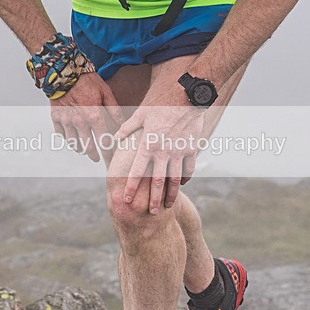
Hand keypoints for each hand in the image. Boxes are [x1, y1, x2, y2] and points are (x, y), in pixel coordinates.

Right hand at [50, 72, 125, 162]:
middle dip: (94, 155)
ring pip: (73, 143)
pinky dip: (67, 138)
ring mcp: (66, 121)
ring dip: (80, 148)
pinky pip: (61, 134)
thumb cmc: (86, 79)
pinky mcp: (56, 118)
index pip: (103, 141)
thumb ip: (115, 110)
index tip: (111, 155)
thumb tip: (123, 123)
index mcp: (94, 116)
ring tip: (85, 149)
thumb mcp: (105, 92)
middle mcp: (79, 122)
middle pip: (88, 147)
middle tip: (97, 157)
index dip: (108, 151)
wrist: (63, 70)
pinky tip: (72, 138)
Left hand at [114, 85, 206, 211]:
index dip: (132, 187)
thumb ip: (128, 128)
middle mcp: (164, 152)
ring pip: (176, 179)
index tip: (127, 199)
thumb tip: (116, 138)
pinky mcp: (192, 148)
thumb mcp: (141, 113)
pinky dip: (185, 178)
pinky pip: (189, 168)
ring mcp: (180, 152)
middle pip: (158, 182)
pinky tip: (182, 184)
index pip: (137, 172)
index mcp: (148, 145)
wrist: (188, 95)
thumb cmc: (161, 102)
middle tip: (152, 213)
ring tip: (168, 205)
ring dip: (171, 194)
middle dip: (154, 200)